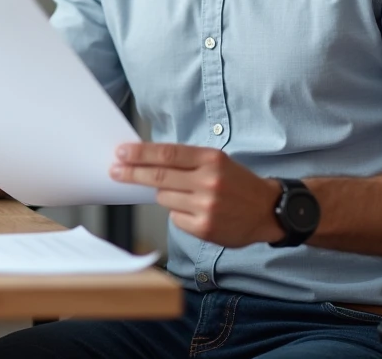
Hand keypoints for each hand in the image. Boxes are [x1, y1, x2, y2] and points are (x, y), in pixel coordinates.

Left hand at [110, 143, 283, 247]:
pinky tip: (195, 211)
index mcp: (211, 159)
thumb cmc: (237, 182)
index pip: (167, 154)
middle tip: (114, 170)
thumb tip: (146, 161)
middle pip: (159, 176)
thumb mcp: (217, 162)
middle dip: (132, 173)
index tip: (121, 153)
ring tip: (183, 194)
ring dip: (164, 195)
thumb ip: (186, 161)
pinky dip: (178, 214)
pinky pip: (175, 218)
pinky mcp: (204, 228)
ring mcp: (206, 206)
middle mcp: (209, 181)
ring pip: (164, 199)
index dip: (140, 154)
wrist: (267, 210)